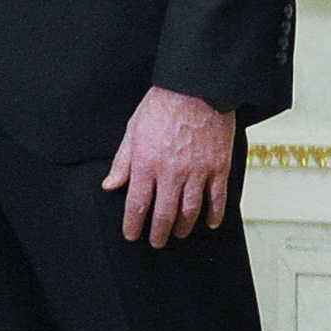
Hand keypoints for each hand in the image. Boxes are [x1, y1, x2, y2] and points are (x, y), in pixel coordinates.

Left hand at [103, 86, 236, 246]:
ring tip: (179, 234)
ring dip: (183, 227)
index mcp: (146, 164)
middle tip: (157, 241)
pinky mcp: (219, 167)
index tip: (132, 235)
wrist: (198, 88)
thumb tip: (111, 185)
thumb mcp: (133, 130)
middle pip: (164, 214)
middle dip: (158, 233)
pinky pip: (217, 198)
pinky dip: (214, 214)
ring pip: (190, 210)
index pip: (137, 204)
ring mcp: (197, 172)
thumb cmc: (164, 104)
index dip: (134, 225)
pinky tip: (210, 223)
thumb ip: (122, 161)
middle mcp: (171, 173)